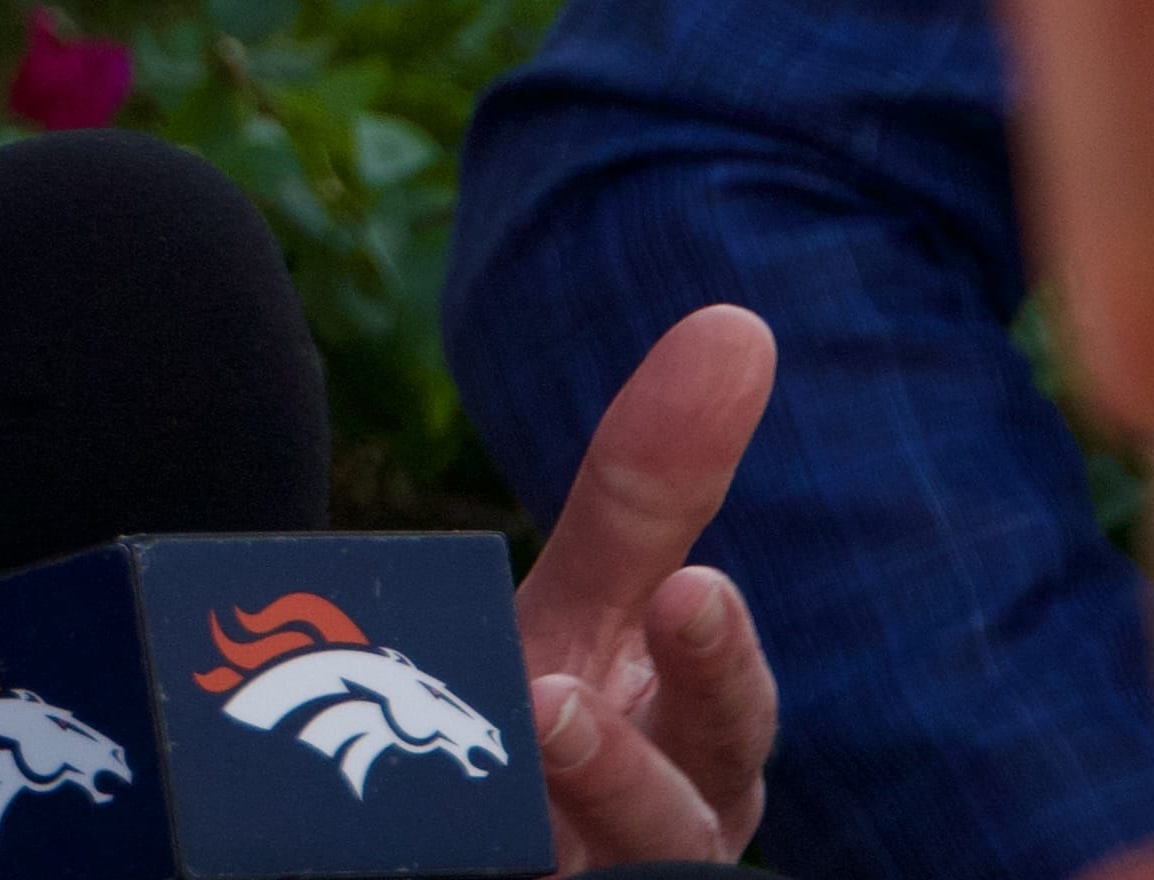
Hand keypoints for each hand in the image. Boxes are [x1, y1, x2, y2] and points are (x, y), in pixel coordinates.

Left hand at [515, 303, 782, 868]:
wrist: (464, 817)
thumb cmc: (559, 708)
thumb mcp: (591, 599)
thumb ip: (648, 490)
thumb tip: (738, 329)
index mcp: (701, 750)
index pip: (722, 705)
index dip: (710, 661)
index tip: (688, 594)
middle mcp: (661, 834)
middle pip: (665, 819)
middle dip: (618, 763)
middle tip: (550, 701)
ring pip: (584, 868)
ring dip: (534, 813)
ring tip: (484, 743)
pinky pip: (481, 878)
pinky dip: (467, 849)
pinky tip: (414, 820)